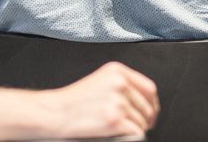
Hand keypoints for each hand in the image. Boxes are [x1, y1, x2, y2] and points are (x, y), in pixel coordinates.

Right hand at [38, 62, 159, 139]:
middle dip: (146, 120)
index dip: (153, 104)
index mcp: (117, 71)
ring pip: (142, 121)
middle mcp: (119, 83)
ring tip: (123, 129)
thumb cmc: (74, 101)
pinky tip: (120, 134)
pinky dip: (132, 136)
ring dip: (137, 129)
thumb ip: (122, 84)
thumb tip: (144, 101)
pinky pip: (136, 132)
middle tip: (140, 126)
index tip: (151, 113)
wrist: (55, 113)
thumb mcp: (101, 81)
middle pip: (148, 106)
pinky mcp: (114, 119)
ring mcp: (117, 101)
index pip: (149, 88)